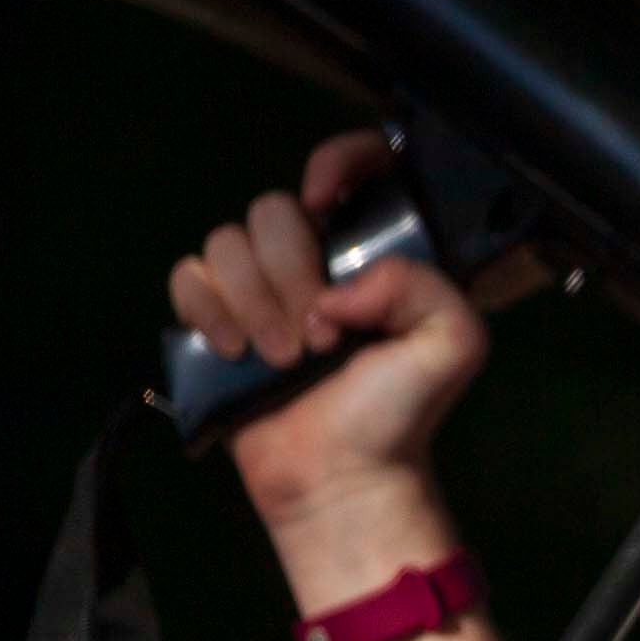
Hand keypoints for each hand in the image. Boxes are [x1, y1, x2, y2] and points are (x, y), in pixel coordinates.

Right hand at [165, 127, 490, 531]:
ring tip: (283, 359)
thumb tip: (342, 285)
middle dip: (289, 271)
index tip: (327, 201)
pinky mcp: (216, 320)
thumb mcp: (452, 343)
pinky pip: (187, 278)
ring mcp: (260, 287)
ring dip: (253, 302)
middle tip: (320, 336)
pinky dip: (206, 311)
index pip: (353, 164)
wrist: (340, 476)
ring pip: (225, 242)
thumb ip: (424, 286)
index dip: (336, 163)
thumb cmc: (398, 411)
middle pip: (272, 210)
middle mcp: (313, 258)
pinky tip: (235, 352)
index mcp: (371, 250)